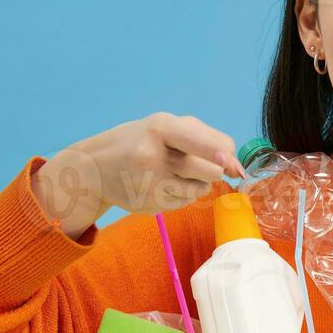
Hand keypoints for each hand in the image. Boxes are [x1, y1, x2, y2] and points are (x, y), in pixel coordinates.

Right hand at [30, 113, 245, 237]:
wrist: (94, 168)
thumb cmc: (140, 141)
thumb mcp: (167, 127)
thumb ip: (207, 140)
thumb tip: (237, 169)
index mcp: (160, 127)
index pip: (200, 142)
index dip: (222, 155)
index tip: (231, 165)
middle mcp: (153, 155)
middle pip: (210, 172)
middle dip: (213, 170)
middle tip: (195, 163)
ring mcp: (149, 183)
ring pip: (200, 190)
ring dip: (196, 183)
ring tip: (173, 172)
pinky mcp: (149, 205)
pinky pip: (185, 203)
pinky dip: (180, 195)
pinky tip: (160, 185)